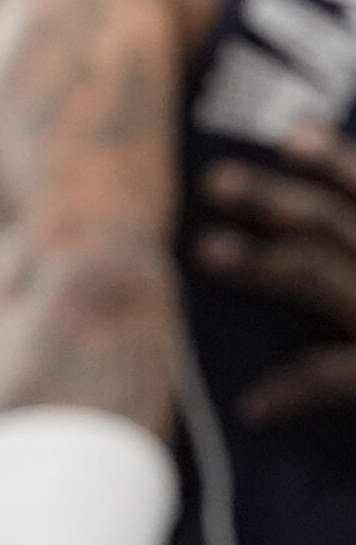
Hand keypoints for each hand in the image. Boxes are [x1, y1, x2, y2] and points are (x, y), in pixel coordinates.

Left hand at [198, 124, 355, 420]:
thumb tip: (321, 196)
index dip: (338, 161)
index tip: (291, 137)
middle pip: (334, 222)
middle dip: (274, 198)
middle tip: (215, 180)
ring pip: (321, 275)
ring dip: (262, 263)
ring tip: (207, 250)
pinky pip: (333, 374)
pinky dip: (291, 388)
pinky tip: (255, 407)